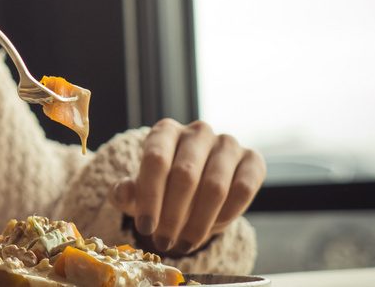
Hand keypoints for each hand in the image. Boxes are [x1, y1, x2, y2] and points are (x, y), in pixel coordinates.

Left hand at [111, 119, 265, 255]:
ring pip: (215, 186)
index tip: (145, 227)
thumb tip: (122, 192)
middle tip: (163, 242)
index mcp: (165, 131)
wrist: (195, 187)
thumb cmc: (161, 186)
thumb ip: (126, 191)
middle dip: (172, 215)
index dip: (150, 196)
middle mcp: (197, 131)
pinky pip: (243, 190)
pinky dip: (226, 215)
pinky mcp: (252, 160)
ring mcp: (227, 143)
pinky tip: (210, 230)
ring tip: (183, 244)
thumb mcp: (139, 191)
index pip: (156, 159)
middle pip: (185, 174)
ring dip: (198, 222)